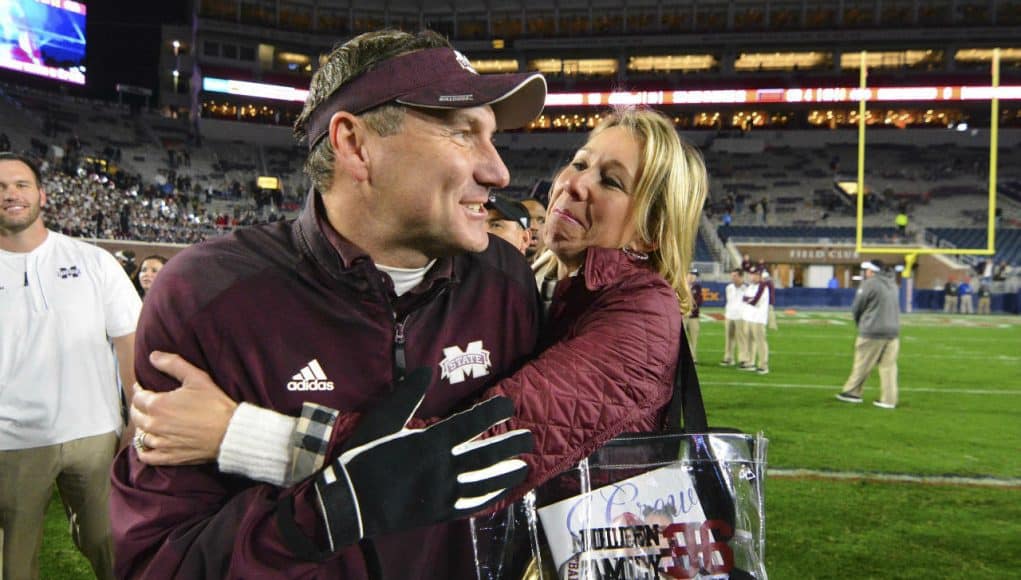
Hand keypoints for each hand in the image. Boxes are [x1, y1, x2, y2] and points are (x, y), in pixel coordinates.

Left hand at [131, 351, 238, 464]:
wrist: (229, 432)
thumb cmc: (215, 404)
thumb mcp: (197, 378)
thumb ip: (173, 364)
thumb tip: (153, 356)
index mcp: (157, 405)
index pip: (137, 397)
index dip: (139, 390)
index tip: (143, 387)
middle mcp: (154, 425)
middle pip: (136, 415)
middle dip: (138, 407)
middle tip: (146, 402)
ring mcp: (160, 443)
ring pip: (140, 434)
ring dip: (142, 427)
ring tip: (150, 421)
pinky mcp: (168, 457)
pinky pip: (146, 456)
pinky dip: (143, 450)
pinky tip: (148, 443)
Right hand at [314, 368, 531, 548]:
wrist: (349, 504)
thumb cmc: (362, 458)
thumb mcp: (382, 421)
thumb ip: (405, 396)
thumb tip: (424, 370)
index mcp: (429, 443)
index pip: (470, 424)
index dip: (492, 413)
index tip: (509, 405)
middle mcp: (442, 468)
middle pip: (485, 455)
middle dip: (509, 445)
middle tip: (529, 438)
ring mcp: (443, 493)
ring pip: (483, 482)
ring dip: (506, 473)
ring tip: (525, 465)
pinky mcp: (439, 512)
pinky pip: (470, 504)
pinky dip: (488, 498)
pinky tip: (500, 493)